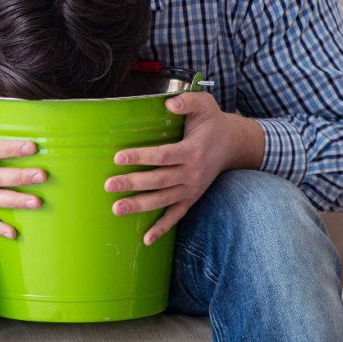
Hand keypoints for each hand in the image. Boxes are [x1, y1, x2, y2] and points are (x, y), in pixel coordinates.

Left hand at [106, 91, 263, 245]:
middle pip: (158, 181)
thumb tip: (170, 104)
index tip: (119, 157)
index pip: (163, 156)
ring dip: (139, 206)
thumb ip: (188, 101)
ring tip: (116, 209)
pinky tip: (146, 240)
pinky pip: (176, 216)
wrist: (233, 144)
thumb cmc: (212, 123)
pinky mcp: (191, 198)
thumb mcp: (205, 105)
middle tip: (108, 185)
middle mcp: (192, 173)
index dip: (141, 156)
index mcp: (192, 151)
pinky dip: (162, 229)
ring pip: (163, 200)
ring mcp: (192, 189)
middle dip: (132, 184)